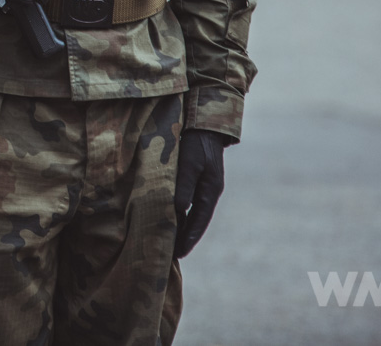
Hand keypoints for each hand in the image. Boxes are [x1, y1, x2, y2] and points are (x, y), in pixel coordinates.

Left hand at [173, 128, 228, 257]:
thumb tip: (178, 210)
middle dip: (186, 238)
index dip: (189, 239)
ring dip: (182, 227)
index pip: (199, 222)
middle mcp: (209, 192)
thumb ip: (183, 186)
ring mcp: (205, 187)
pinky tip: (170, 218)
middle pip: (197, 221)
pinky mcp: (198, 180)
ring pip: (193, 213)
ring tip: (169, 241)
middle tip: (172, 255)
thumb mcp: (189, 164)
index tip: (179, 254)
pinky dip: (181, 213)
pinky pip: (189, 203)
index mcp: (211, 191)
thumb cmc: (195, 143)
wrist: (203, 125)